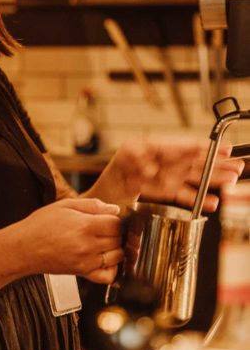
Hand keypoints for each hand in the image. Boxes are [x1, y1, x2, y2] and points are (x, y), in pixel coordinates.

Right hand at [16, 198, 123, 284]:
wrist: (24, 248)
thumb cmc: (41, 224)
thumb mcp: (65, 205)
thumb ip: (92, 205)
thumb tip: (115, 210)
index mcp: (84, 225)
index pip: (116, 223)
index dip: (116, 219)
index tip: (108, 218)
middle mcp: (87, 246)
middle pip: (118, 239)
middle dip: (116, 232)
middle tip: (105, 228)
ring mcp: (86, 262)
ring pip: (117, 256)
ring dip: (116, 248)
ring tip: (104, 242)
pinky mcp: (82, 273)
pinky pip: (108, 276)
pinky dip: (112, 268)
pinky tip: (104, 259)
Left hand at [90, 137, 243, 211]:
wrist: (111, 186)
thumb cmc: (119, 164)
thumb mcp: (126, 154)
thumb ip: (138, 157)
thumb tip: (152, 168)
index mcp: (162, 148)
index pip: (188, 146)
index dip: (207, 147)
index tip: (223, 148)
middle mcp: (170, 162)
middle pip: (198, 162)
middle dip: (219, 165)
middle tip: (237, 166)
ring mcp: (171, 177)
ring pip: (197, 178)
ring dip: (215, 180)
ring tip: (232, 181)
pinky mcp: (168, 192)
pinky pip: (187, 196)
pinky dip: (200, 200)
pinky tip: (213, 203)